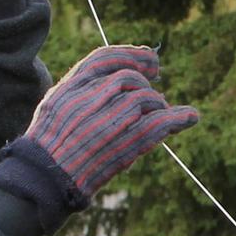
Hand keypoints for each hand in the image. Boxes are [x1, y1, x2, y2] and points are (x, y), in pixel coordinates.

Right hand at [18, 43, 197, 196]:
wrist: (45, 179)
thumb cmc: (49, 146)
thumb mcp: (55, 106)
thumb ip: (83, 88)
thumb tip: (118, 75)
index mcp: (70, 88)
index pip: (105, 58)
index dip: (132, 55)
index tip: (150, 59)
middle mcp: (89, 100)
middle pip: (128, 77)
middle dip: (145, 83)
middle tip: (154, 95)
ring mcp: (107, 121)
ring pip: (145, 97)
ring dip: (157, 104)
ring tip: (160, 113)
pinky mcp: (124, 143)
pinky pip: (158, 123)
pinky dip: (178, 118)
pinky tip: (190, 117)